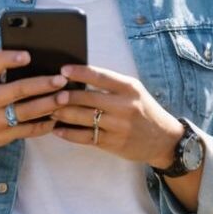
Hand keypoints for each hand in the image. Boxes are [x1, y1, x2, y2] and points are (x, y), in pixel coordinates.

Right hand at [0, 50, 65, 153]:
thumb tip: (31, 56)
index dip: (10, 59)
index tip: (28, 55)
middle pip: (17, 90)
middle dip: (42, 85)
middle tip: (61, 80)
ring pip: (25, 112)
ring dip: (48, 105)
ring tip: (65, 98)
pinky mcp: (0, 137)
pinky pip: (27, 130)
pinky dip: (44, 124)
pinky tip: (57, 117)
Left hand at [49, 64, 182, 168]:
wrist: (164, 139)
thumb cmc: (144, 110)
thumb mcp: (134, 91)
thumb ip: (111, 85)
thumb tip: (79, 78)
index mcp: (129, 88)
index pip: (100, 76)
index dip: (79, 72)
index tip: (63, 70)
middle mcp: (124, 106)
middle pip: (87, 99)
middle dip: (65, 96)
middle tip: (49, 93)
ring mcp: (119, 126)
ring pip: (83, 118)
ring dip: (63, 114)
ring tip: (49, 110)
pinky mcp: (113, 143)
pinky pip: (86, 137)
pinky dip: (69, 134)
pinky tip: (57, 130)